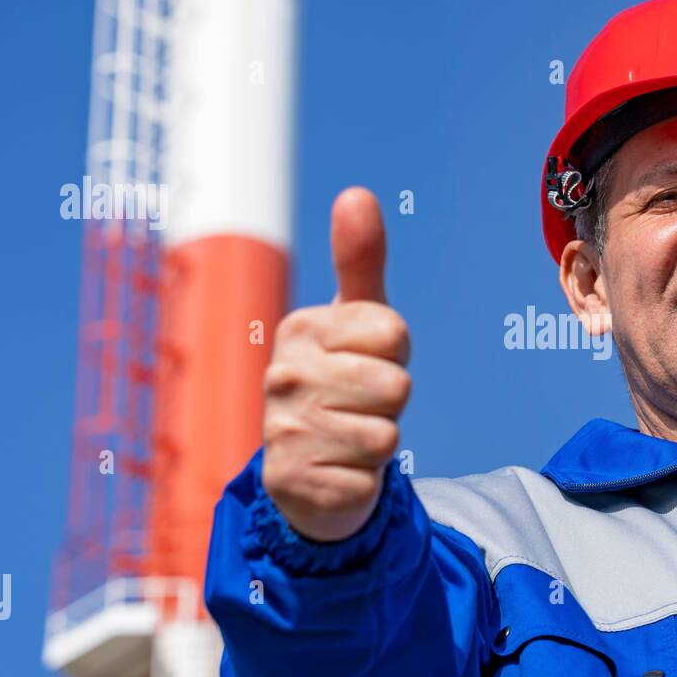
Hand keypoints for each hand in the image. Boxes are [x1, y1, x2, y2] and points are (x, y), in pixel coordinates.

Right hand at [260, 187, 410, 540]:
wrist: (309, 471)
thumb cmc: (342, 384)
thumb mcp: (359, 321)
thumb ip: (360, 261)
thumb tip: (357, 194)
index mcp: (300, 328)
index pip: (394, 334)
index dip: (395, 354)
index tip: (368, 362)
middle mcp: (281, 376)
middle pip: (395, 385)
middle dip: (391, 402)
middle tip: (361, 406)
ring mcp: (282, 430)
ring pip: (385, 434)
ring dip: (379, 443)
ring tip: (349, 438)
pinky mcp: (293, 481)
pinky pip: (368, 479)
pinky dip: (364, 481)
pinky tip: (337, 472)